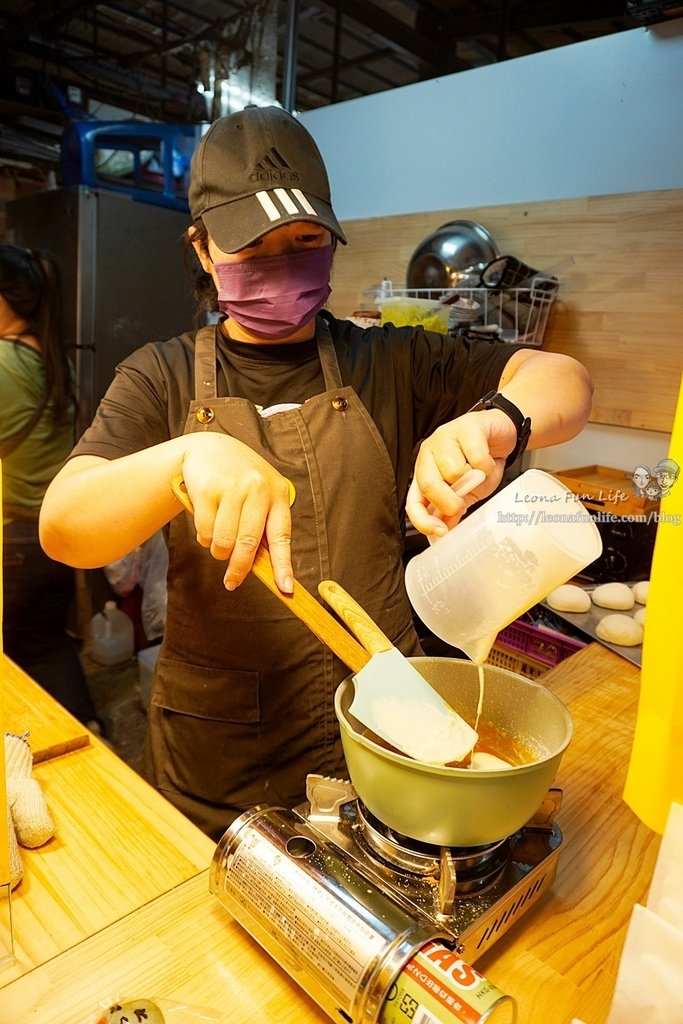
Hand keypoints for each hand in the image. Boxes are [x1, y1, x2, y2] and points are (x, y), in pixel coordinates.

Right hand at [179, 433, 293, 592]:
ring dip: (218, 550)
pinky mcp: (207, 489)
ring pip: (223, 541)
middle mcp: (258, 488)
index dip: (283, 565)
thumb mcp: (260, 495)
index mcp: (277, 493)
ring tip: (218, 540)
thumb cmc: (240, 480)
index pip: (282, 536)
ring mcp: (232, 487)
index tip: (285, 588)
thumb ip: (262, 525)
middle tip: (231, 582)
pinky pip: (204, 530)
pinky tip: (207, 523)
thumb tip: (265, 569)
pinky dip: (204, 537)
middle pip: (247, 543)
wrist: (209, 448)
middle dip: (238, 569)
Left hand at [406, 410, 515, 535]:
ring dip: (474, 479)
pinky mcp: (466, 428)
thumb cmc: (481, 461)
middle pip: (429, 484)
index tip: (440, 532)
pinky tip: (487, 460)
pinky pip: (477, 458)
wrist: (501, 435)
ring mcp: (445, 438)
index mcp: (425, 472)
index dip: (422, 521)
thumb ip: (454, 508)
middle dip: (449, 501)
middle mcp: (429, 454)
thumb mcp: (467, 492)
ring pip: (454, 471)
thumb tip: (445, 531)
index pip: (413, 502)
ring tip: (479, 473)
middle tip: (463, 503)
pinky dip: (487, 466)